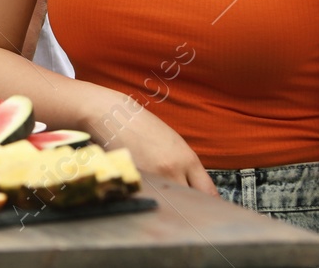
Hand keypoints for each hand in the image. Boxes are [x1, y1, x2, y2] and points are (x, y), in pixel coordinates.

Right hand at [94, 94, 215, 194]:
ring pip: (169, 201)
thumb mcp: (169, 139)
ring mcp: (153, 177)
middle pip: (191, 201)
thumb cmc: (137, 122)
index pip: (208, 191)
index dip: (210, 202)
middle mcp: (173, 170)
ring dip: (168, 201)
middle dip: (189, 204)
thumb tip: (192, 184)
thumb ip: (183, 163)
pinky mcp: (135, 182)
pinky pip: (149, 197)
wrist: (108, 112)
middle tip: (184, 204)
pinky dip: (149, 196)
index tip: (208, 206)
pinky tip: (143, 188)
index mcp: (186, 157)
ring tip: (161, 193)